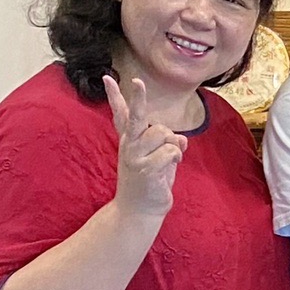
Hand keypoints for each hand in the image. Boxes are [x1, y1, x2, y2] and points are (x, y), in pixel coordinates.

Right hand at [102, 72, 187, 218]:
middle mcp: (129, 146)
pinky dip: (177, 157)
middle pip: (137, 116)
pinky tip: (170, 168)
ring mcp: (135, 157)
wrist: (139, 212)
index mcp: (130, 142)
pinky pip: (171, 151)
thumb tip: (181, 138)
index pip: (121, 115)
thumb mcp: (161, 161)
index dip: (115, 97)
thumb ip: (169, 146)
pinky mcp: (145, 169)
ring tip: (168, 160)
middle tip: (138, 81)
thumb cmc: (151, 184)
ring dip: (173, 145)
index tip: (108, 78)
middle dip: (139, 98)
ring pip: (163, 133)